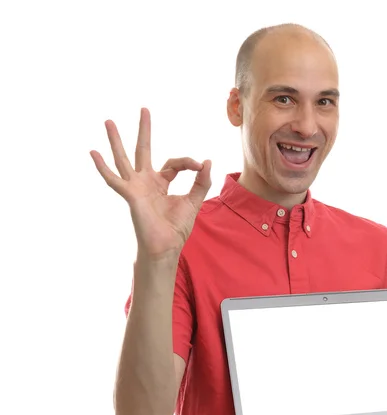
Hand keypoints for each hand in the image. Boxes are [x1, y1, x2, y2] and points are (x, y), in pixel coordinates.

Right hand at [90, 108, 211, 258]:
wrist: (166, 246)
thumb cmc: (176, 228)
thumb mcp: (194, 200)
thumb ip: (201, 181)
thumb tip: (206, 161)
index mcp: (161, 183)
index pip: (174, 163)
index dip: (188, 162)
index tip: (199, 166)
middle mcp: (146, 182)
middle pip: (143, 150)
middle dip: (144, 130)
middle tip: (144, 109)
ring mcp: (135, 187)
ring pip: (124, 159)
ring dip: (116, 140)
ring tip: (109, 121)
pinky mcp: (130, 195)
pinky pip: (113, 179)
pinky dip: (102, 167)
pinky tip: (93, 152)